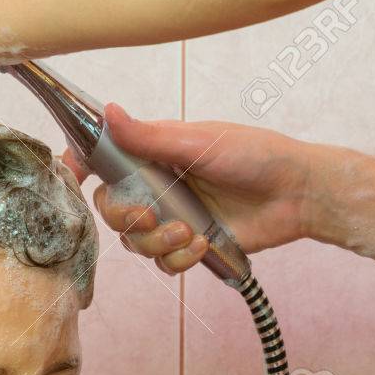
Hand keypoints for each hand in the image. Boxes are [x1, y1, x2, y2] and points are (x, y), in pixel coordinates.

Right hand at [73, 103, 322, 274]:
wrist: (298, 194)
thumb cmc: (256, 155)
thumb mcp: (201, 141)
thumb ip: (151, 136)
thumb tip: (108, 112)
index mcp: (154, 154)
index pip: (103, 161)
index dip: (82, 169)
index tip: (76, 176)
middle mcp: (158, 185)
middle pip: (113, 210)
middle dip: (127, 218)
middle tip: (154, 215)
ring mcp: (173, 217)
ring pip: (136, 242)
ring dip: (159, 243)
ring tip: (192, 233)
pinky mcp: (190, 245)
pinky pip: (164, 263)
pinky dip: (180, 259)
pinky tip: (204, 244)